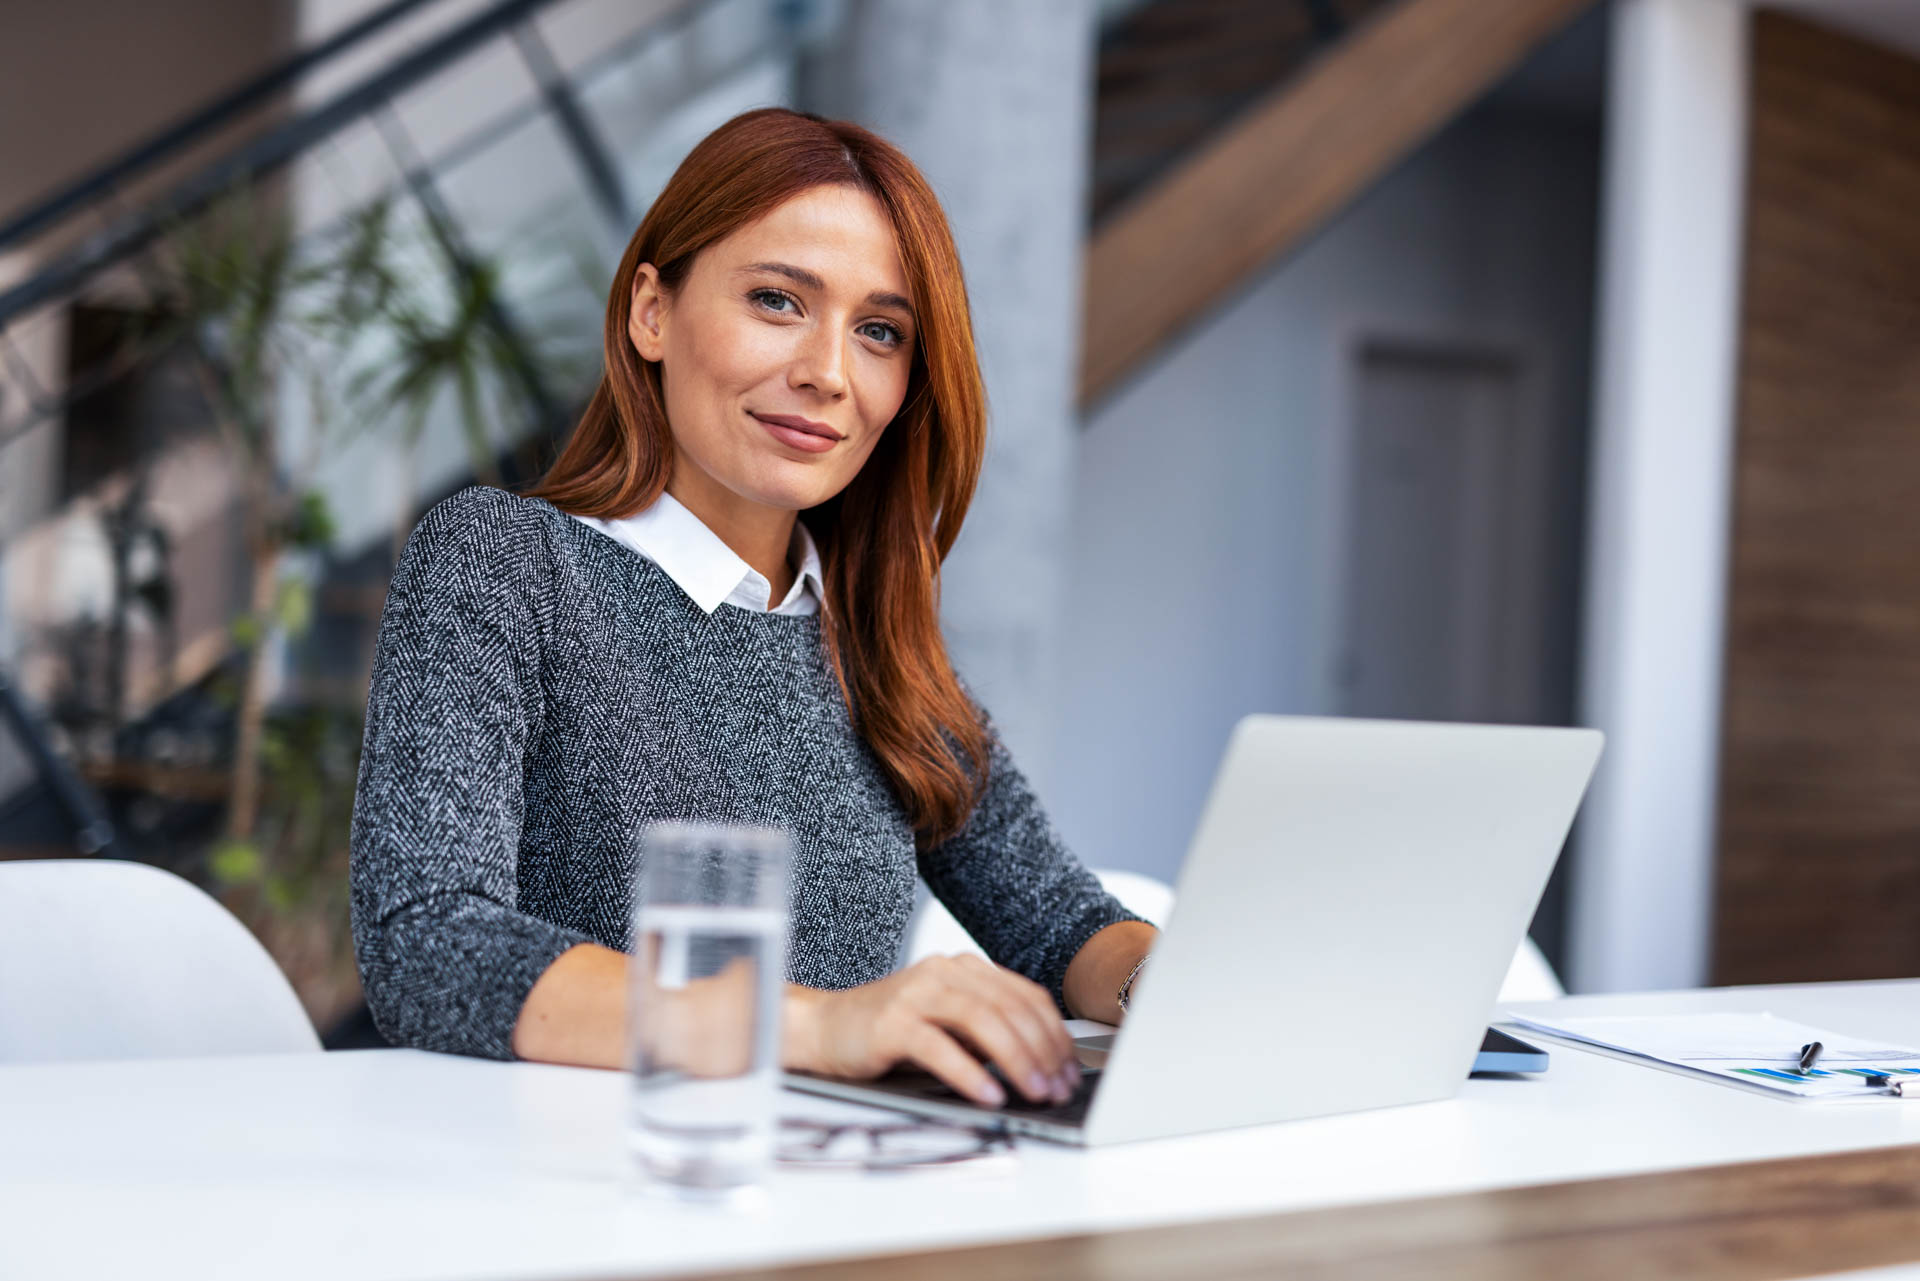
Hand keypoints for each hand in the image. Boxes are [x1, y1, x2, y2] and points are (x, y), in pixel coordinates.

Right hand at [784, 955, 1080, 1107]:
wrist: (824, 1029)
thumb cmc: (890, 1032)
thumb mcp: (950, 1027)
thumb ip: (989, 1034)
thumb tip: (1043, 1065)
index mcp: (965, 968)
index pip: (1027, 995)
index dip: (1055, 1034)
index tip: (1071, 1070)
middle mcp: (944, 971)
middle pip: (1010, 1007)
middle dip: (1043, 1051)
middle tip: (1059, 1088)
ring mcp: (917, 993)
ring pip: (982, 1020)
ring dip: (1017, 1060)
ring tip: (1034, 1092)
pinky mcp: (892, 1022)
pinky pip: (940, 1046)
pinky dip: (970, 1074)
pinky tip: (989, 1096)